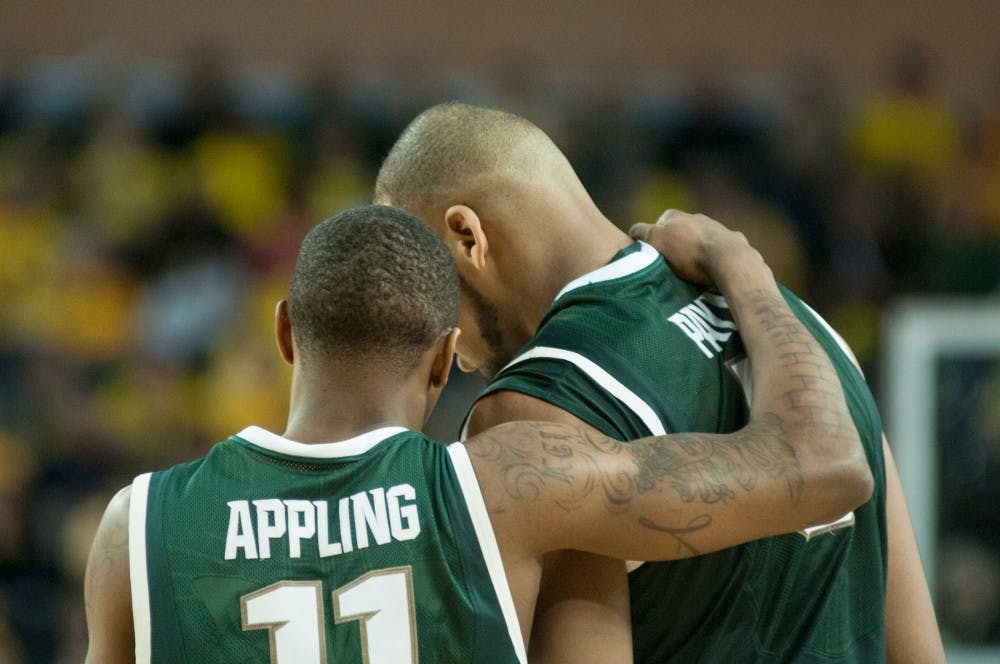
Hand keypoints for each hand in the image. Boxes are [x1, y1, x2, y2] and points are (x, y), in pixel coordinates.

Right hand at [629, 209, 766, 286]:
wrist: (728, 260)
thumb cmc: (689, 253)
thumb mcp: (657, 241)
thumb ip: (642, 233)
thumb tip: (633, 231)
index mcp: (673, 216)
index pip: (652, 227)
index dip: (650, 242)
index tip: (652, 258)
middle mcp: (694, 217)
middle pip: (676, 234)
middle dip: (673, 246)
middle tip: (670, 267)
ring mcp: (715, 227)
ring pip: (697, 240)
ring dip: (694, 251)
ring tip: (693, 272)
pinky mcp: (732, 241)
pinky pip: (718, 249)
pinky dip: (713, 257)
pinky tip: (713, 270)